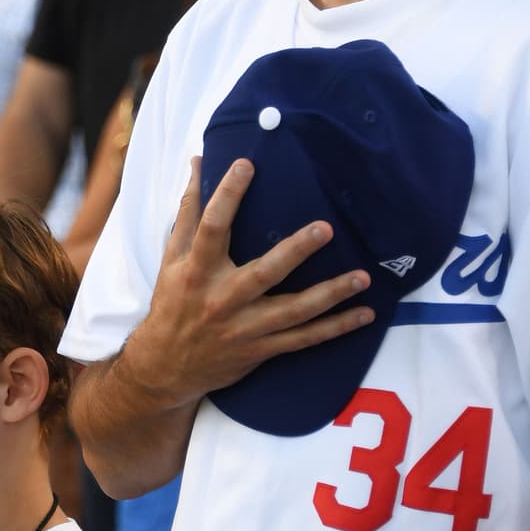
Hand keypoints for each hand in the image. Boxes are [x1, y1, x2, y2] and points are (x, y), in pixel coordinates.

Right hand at [125, 157, 373, 409]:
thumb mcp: (172, 258)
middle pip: (264, 273)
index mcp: (198, 271)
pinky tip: (363, 313)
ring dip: (331, 294)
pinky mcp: (261, 349)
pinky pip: (304, 339)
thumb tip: (198, 164)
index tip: (247, 165)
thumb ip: (189, 212)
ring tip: (362, 277)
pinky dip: (336, 328)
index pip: (212, 228)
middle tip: (325, 229)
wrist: (166, 366)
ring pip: (294, 311)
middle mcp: (223, 300)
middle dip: (295, 251)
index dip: (227, 195)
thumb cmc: (172, 302)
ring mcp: (245, 328)